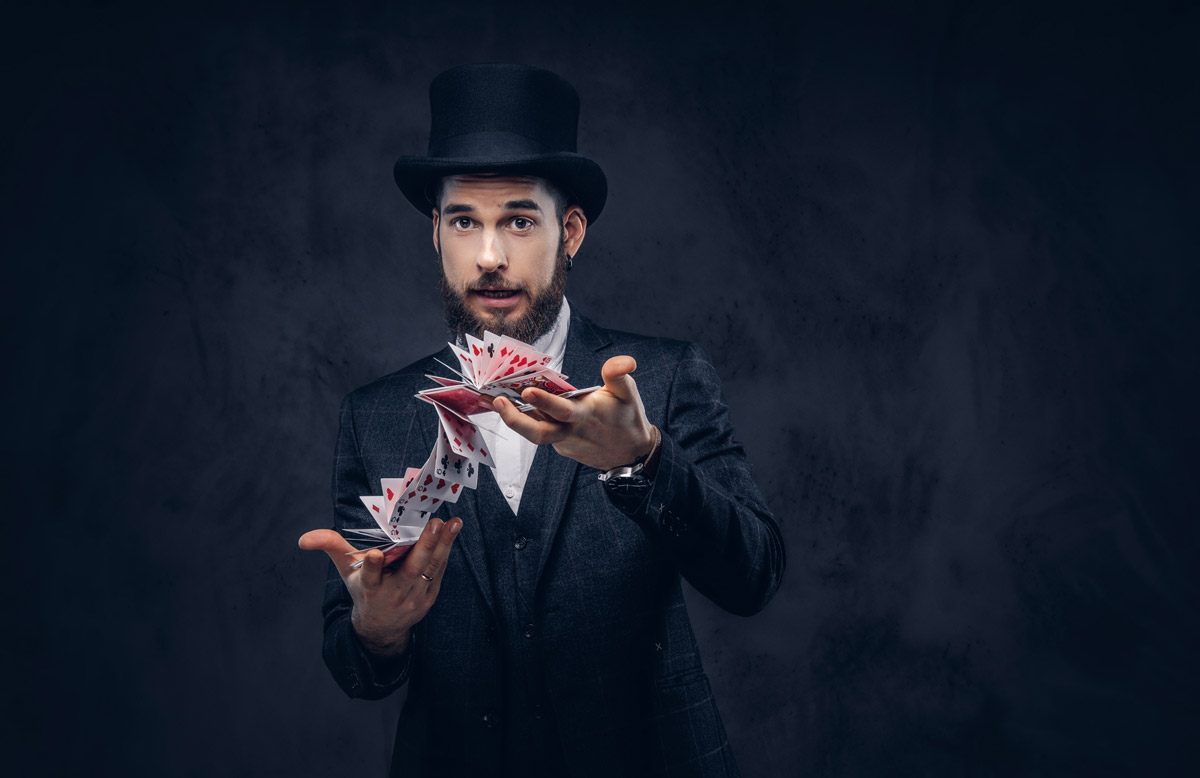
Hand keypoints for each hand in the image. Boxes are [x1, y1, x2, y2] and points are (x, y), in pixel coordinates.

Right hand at [298, 517, 462, 656]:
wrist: (381, 628)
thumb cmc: (363, 591)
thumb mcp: (346, 572)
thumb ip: (331, 548)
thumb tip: (303, 539)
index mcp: (369, 588)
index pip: (369, 577)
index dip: (371, 567)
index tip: (373, 554)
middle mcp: (392, 595)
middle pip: (410, 571)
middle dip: (423, 547)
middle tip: (435, 523)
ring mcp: (414, 598)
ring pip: (430, 569)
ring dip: (443, 545)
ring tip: (453, 523)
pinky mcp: (429, 597)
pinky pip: (438, 572)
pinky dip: (445, 552)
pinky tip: (452, 533)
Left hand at [490, 355, 654, 470]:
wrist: (629, 454)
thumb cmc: (627, 419)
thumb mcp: (628, 394)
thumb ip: (619, 375)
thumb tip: (625, 361)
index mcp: (587, 416)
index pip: (563, 410)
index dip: (545, 402)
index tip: (527, 391)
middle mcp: (571, 431)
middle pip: (539, 432)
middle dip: (515, 419)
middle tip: (497, 401)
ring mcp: (563, 441)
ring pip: (534, 433)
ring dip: (512, 418)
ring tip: (491, 400)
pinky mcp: (560, 445)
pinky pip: (540, 431)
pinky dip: (524, 419)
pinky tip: (507, 406)